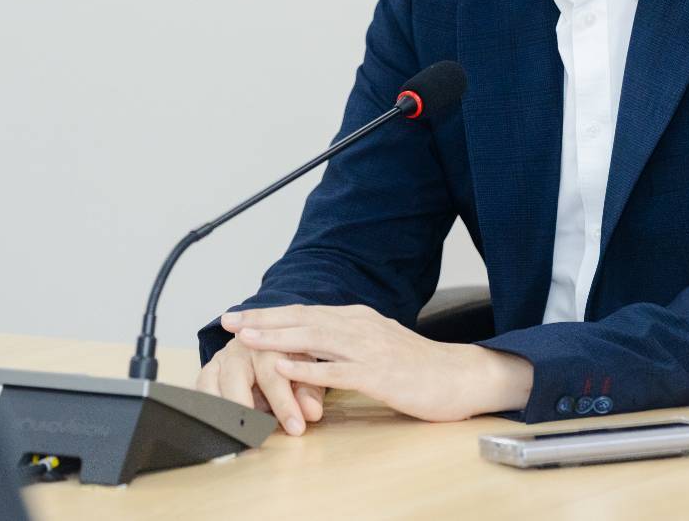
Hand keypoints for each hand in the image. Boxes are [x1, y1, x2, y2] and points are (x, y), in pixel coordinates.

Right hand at [195, 337, 324, 435]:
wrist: (270, 342)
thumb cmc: (290, 360)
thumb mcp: (306, 372)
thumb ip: (309, 392)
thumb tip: (311, 412)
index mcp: (268, 342)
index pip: (273, 373)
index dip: (284, 403)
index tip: (296, 428)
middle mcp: (240, 348)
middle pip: (235, 377)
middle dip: (243, 408)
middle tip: (253, 434)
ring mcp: (220, 359)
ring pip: (211, 384)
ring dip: (219, 411)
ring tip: (231, 435)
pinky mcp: (207, 372)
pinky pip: (199, 391)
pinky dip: (203, 409)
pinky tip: (212, 428)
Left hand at [220, 304, 532, 421]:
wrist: (460, 376)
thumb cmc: (418, 366)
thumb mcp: (377, 344)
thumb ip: (346, 341)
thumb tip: (312, 344)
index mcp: (358, 318)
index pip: (305, 311)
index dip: (269, 313)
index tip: (238, 315)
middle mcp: (360, 326)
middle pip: (302, 319)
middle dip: (262, 319)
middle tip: (228, 321)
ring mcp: (369, 348)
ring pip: (315, 338)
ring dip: (278, 337)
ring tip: (247, 337)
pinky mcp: (379, 374)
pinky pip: (338, 370)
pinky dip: (310, 368)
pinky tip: (286, 367)